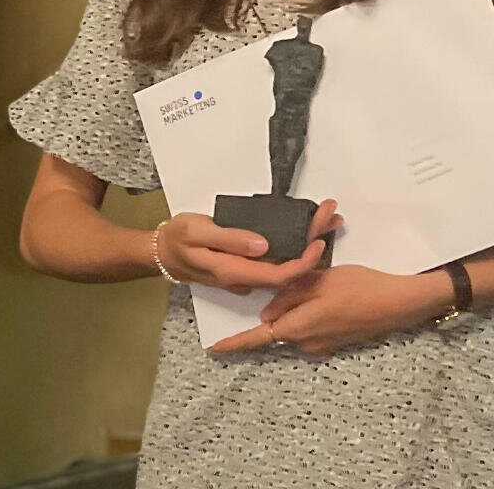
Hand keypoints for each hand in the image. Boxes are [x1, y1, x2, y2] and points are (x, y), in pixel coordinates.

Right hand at [156, 199, 340, 295]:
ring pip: (285, 263)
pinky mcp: (247, 266)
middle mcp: (245, 278)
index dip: (303, 262)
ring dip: (307, 241)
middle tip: (332, 215)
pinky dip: (295, 243)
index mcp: (235, 271)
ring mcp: (247, 274)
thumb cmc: (178, 239)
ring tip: (327, 218)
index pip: (279, 274)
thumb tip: (262, 245)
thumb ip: (230, 239)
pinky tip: (306, 228)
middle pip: (289, 268)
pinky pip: (276, 259)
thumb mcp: (198, 231)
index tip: (319, 242)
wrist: (161, 252)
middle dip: (314, 241)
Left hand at [211, 263, 448, 357]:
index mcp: (299, 326)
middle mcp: (307, 342)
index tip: (215, 348)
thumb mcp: (320, 281)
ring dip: (299, 307)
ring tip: (320, 283)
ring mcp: (324, 344)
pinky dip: (313, 311)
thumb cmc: (361, 288)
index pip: (259, 337)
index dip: (235, 343)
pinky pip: (313, 327)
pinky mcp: (337, 341)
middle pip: (279, 325)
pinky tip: (330, 295)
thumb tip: (267, 310)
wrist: (400, 304)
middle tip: (295, 283)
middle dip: (280, 306)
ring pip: (297, 324)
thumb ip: (288, 295)